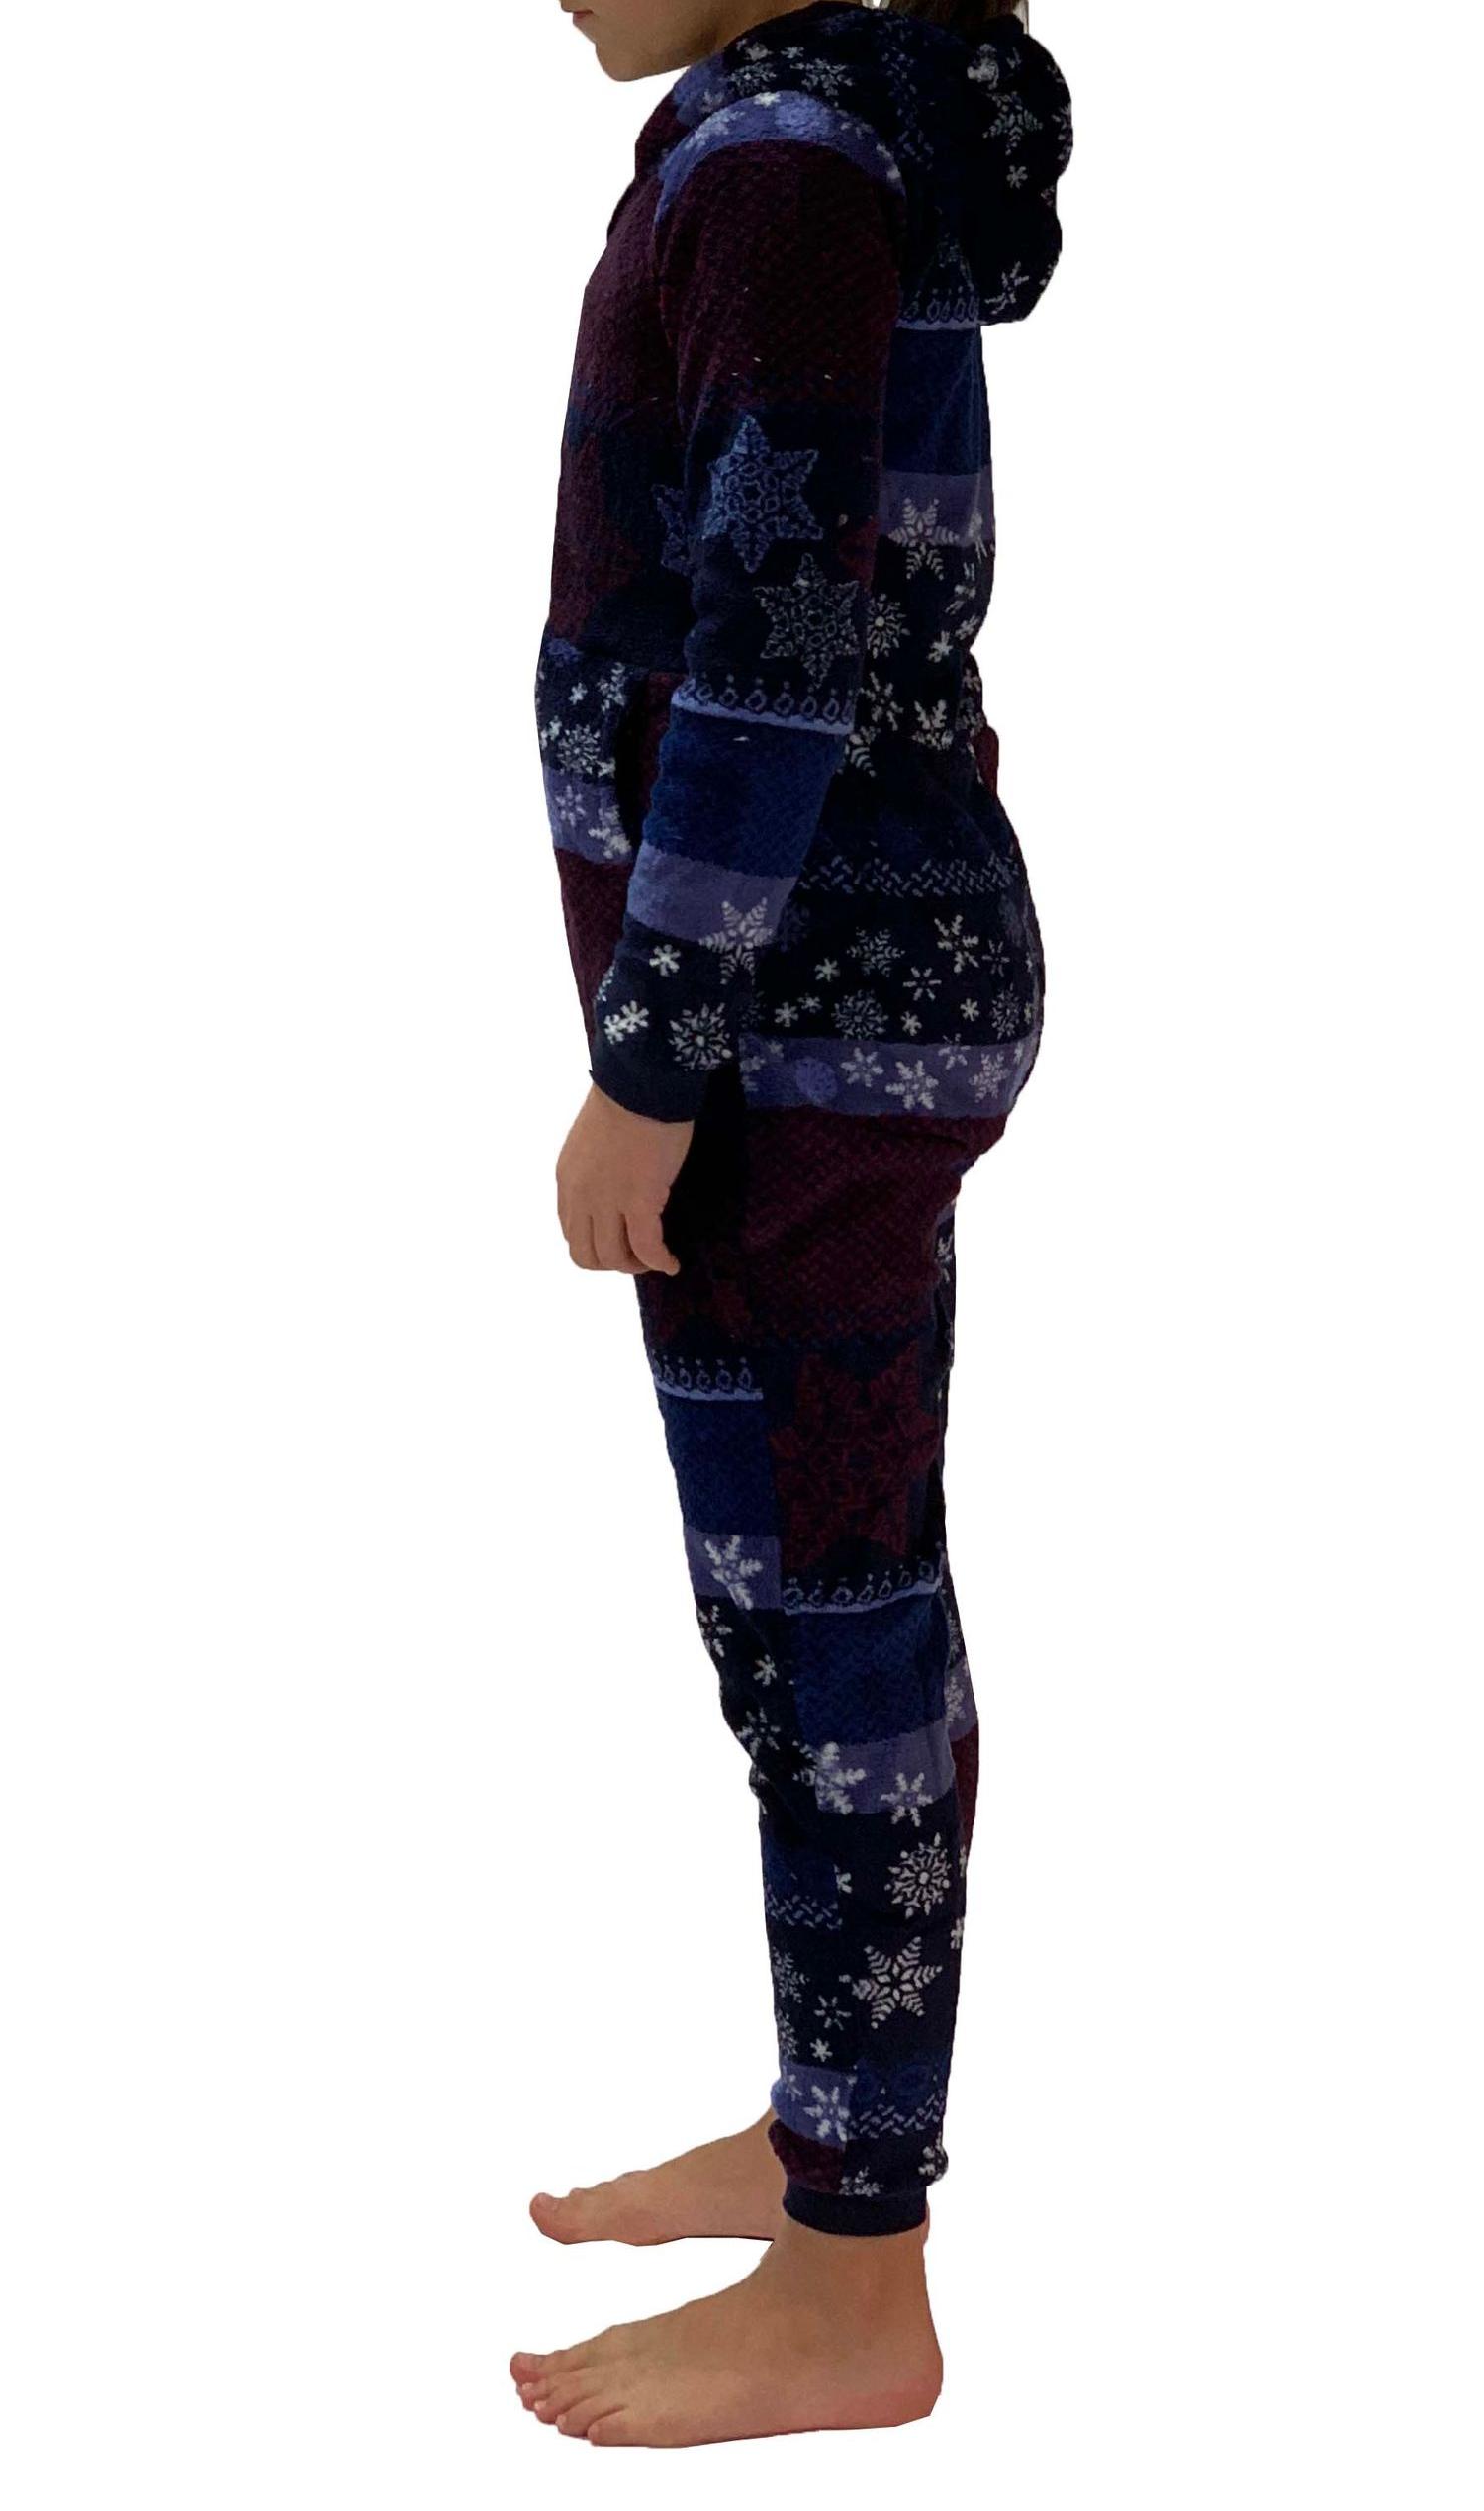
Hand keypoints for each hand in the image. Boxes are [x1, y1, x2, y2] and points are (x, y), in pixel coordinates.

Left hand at [555, 1082, 692, 1274]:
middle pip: (586, 1255)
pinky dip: (659, 1261)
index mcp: (568, 1180)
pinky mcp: (639, 1201)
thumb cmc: (626, 1100)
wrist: (643, 1083)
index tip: (619, 1241)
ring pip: (612, 1258)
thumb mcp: (592, 1141)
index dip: (595, 1245)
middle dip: (612, 1263)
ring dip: (636, 1266)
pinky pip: (647, 1247)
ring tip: (656, 1260)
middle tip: (638, 1256)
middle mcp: (580, 1196)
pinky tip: (672, 1263)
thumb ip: (595, 1170)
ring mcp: (607, 1201)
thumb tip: (616, 1187)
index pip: (572, 1231)